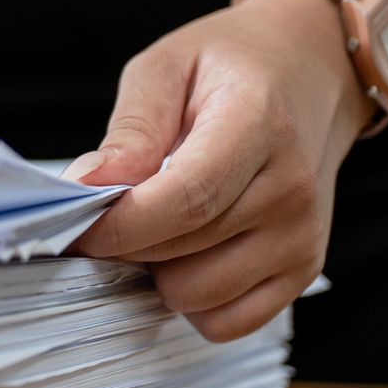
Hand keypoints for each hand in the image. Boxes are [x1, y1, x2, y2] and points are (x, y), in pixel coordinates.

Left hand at [67, 0, 375, 340]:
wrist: (312, 71)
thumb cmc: (231, 66)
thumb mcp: (167, 68)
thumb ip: (130, 130)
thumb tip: (86, 186)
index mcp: (257, 127)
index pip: (183, 201)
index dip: (118, 225)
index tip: (75, 225)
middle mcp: (290, 190)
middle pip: (181, 251)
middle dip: (125, 242)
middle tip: (112, 211)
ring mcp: (302, 236)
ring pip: (198, 295)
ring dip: (158, 271)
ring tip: (158, 224)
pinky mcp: (303, 269)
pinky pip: (229, 321)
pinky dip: (194, 301)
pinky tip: (186, 256)